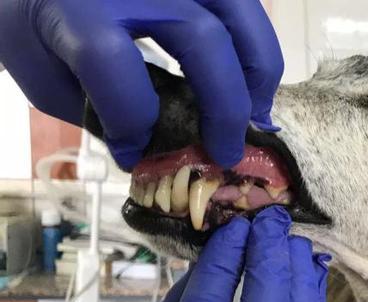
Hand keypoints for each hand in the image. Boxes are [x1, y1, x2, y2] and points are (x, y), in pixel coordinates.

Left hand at [0, 0, 282, 168]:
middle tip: (226, 152)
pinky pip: (246, 8)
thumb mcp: (46, 75)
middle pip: (203, 39)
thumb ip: (99, 111)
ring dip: (259, 74)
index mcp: (78, 6)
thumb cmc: (39, 29)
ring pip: (242, 16)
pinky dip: (258, 48)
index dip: (130, 120)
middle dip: (225, 107)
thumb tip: (154, 147)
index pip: (114, 63)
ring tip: (255, 113)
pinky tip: (251, 81)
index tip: (135, 151)